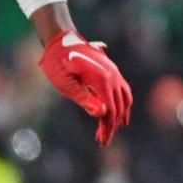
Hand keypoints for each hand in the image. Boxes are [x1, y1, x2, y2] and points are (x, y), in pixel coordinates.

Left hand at [39, 29, 132, 144]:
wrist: (60, 41)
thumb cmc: (57, 63)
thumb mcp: (65, 83)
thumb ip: (83, 98)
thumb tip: (102, 114)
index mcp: (102, 79)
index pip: (110, 110)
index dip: (107, 127)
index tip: (102, 142)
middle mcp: (113, 75)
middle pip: (118, 107)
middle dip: (111, 126)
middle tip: (102, 142)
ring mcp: (114, 72)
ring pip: (124, 99)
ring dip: (118, 117)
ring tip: (108, 131)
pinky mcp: (112, 71)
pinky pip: (123, 91)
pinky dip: (124, 105)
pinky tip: (120, 115)